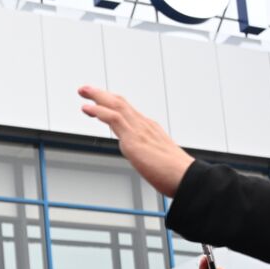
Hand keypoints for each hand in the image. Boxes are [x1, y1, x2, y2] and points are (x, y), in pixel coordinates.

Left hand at [79, 86, 194, 196]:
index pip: (128, 111)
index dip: (112, 104)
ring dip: (97, 97)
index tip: (100, 101)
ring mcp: (139, 131)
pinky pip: (114, 118)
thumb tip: (141, 158)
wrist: (186, 178)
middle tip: (86, 90)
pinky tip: (88, 109)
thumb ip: (147, 155)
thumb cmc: (176, 174)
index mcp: (150, 130)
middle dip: (102, 95)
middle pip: (120, 102)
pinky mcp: (134, 140)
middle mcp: (145, 126)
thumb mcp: (159, 160)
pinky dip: (99, 111)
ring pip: (116, 105)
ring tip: (83, 92)